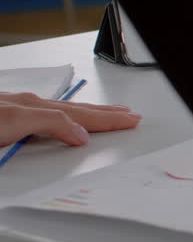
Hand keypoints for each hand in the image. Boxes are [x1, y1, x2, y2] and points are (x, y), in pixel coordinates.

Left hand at [0, 92, 141, 146]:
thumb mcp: (12, 119)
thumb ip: (48, 122)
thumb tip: (81, 133)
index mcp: (34, 108)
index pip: (81, 116)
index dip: (108, 119)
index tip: (131, 120)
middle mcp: (28, 109)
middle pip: (75, 111)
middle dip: (105, 113)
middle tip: (128, 114)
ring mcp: (16, 114)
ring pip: (60, 114)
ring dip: (85, 116)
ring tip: (102, 115)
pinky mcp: (5, 124)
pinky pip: (44, 119)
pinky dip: (62, 121)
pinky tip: (59, 123)